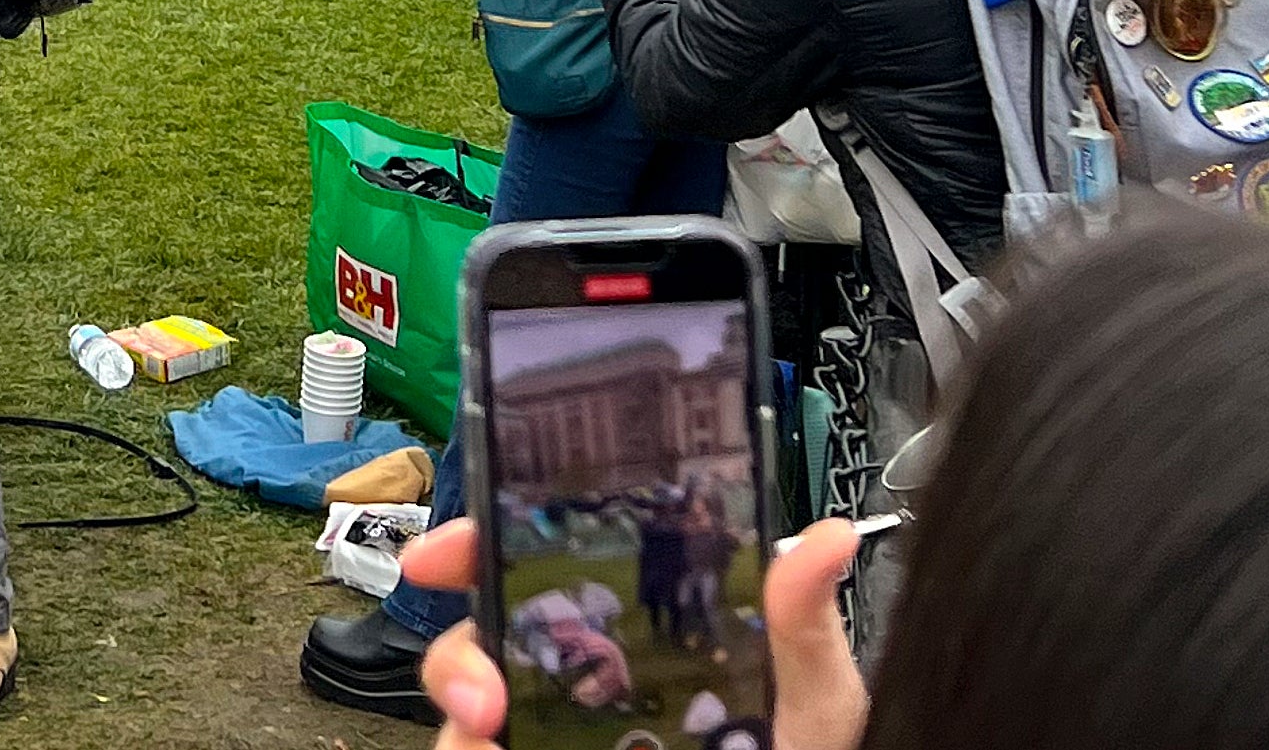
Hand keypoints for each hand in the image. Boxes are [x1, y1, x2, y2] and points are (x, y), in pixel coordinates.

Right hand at [406, 516, 869, 749]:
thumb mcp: (810, 697)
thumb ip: (800, 623)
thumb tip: (828, 538)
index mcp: (636, 631)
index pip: (539, 569)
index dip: (477, 549)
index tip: (441, 558)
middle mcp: (586, 679)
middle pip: (484, 639)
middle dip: (455, 655)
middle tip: (481, 695)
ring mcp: (560, 735)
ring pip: (468, 712)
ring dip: (458, 723)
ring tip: (485, 740)